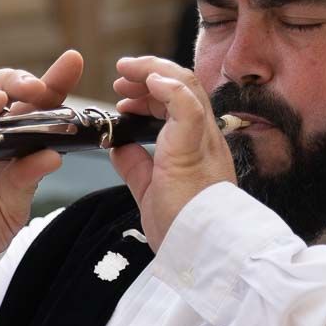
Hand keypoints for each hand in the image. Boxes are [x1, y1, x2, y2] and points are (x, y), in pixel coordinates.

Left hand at [108, 56, 236, 251]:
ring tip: (126, 73)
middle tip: (122, 76)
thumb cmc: (184, 230)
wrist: (203, 252)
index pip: (182, 102)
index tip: (125, 96)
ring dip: (153, 73)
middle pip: (185, 86)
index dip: (153, 91)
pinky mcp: (194, 148)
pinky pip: (187, 106)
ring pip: (187, 86)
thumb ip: (137, 165)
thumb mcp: (151, 191)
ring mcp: (204, 141)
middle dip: (150, 73)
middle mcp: (207, 139)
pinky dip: (167, 87)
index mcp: (198, 148)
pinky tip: (149, 80)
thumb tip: (119, 145)